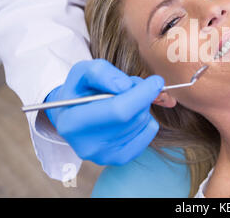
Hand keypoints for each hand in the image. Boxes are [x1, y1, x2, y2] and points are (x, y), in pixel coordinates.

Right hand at [44, 59, 163, 165]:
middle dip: (141, 95)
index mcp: (73, 123)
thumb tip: (126, 86)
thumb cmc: (79, 90)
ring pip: (143, 122)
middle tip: (131, 86)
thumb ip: (101, 72)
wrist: (72, 115)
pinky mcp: (120, 158)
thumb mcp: (82, 71)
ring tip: (123, 100)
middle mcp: (88, 145)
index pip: (119, 110)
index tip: (156, 81)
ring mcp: (104, 156)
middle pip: (134, 116)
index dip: (143, 93)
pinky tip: (128, 115)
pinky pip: (149, 132)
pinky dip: (145, 119)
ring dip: (141, 105)